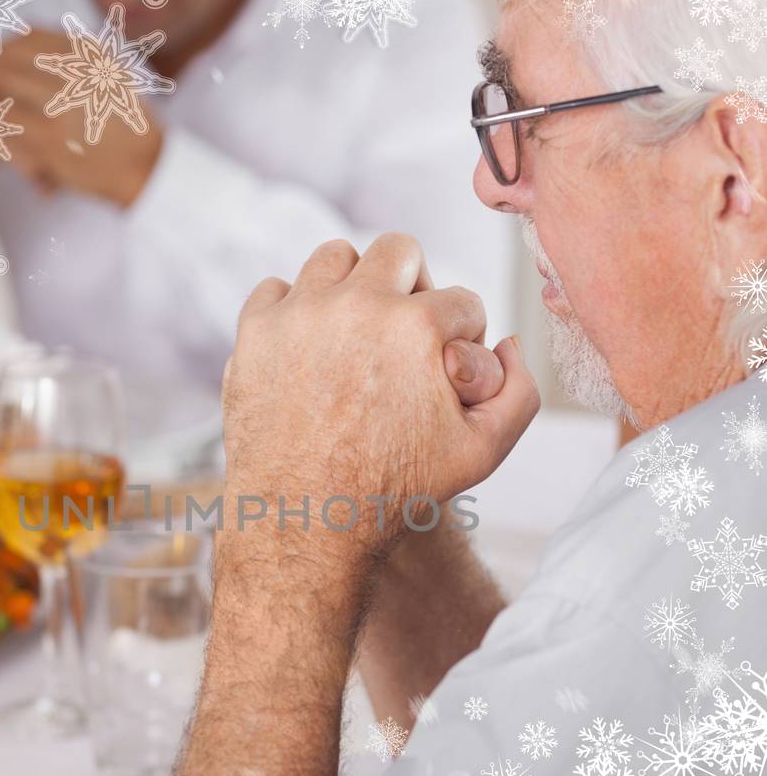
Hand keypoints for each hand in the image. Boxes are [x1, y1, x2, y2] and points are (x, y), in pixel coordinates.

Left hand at [0, 30, 164, 205]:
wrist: (148, 168)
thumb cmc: (128, 126)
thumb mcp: (111, 74)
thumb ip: (74, 53)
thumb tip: (20, 30)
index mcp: (86, 54)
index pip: (25, 37)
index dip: (0, 50)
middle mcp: (71, 73)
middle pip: (2, 60)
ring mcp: (58, 106)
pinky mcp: (48, 141)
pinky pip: (0, 125)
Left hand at [221, 231, 538, 562]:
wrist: (304, 526)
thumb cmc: (394, 493)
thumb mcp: (484, 453)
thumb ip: (520, 391)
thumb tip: (506, 343)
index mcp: (417, 327)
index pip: (461, 299)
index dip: (463, 336)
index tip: (444, 368)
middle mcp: (357, 306)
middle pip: (399, 250)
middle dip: (411, 286)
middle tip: (404, 331)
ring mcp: (300, 314)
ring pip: (334, 257)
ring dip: (351, 286)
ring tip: (356, 332)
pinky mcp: (255, 331)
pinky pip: (276, 289)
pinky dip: (293, 311)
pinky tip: (308, 348)